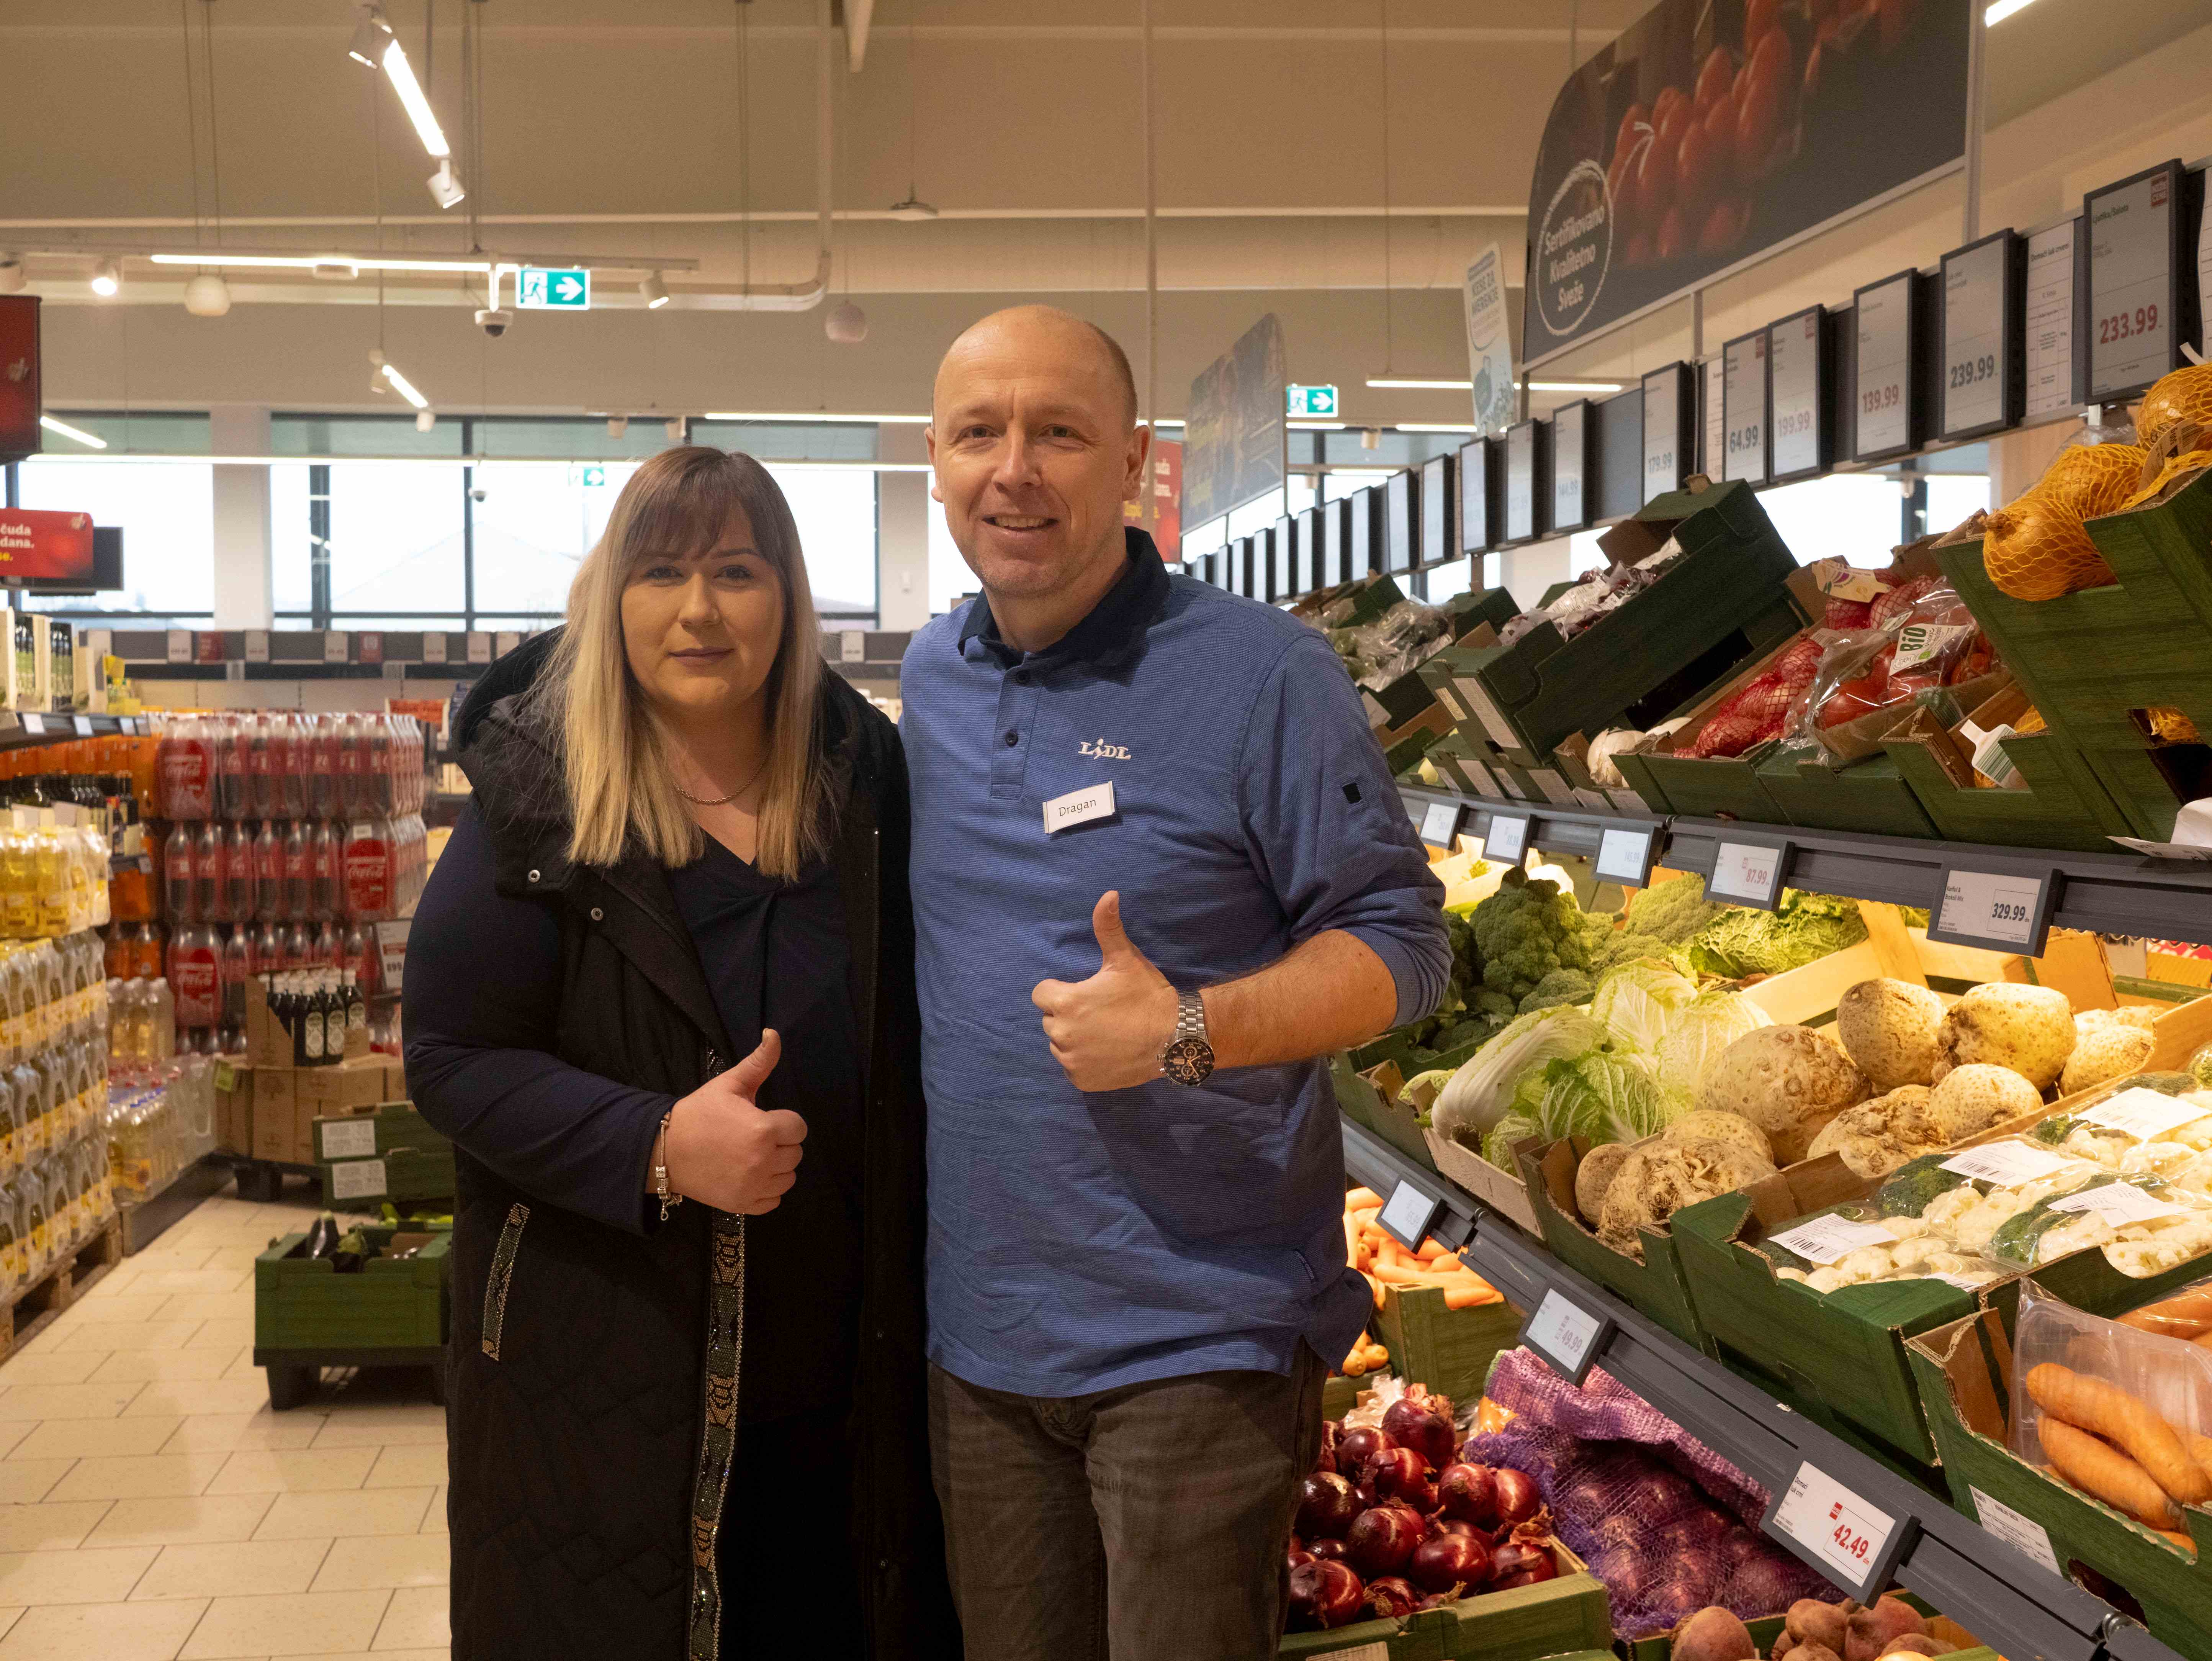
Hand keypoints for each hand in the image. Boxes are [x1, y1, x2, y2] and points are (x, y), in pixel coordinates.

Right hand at [662, 1031, 805, 1214]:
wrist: (665, 1150)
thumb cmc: (699, 1114)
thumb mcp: (729, 1084)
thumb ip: (758, 1062)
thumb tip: (774, 1034)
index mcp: (763, 1129)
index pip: (799, 1128)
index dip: (783, 1121)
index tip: (763, 1119)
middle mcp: (763, 1161)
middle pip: (795, 1153)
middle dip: (780, 1143)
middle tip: (753, 1137)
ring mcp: (753, 1186)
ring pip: (788, 1178)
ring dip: (776, 1167)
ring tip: (751, 1155)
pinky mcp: (744, 1205)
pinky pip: (774, 1200)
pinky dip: (766, 1189)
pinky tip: (748, 1175)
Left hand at [1030, 892, 1180, 1091]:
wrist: (1175, 1037)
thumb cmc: (1147, 994)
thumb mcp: (1125, 959)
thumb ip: (1108, 927)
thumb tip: (1108, 894)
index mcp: (1065, 1002)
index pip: (1041, 994)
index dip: (1061, 991)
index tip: (1085, 993)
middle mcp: (1061, 1034)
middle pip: (1051, 1020)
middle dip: (1069, 1015)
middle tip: (1101, 1013)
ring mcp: (1071, 1060)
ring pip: (1060, 1045)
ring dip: (1075, 1038)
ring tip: (1105, 1033)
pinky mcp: (1082, 1080)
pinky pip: (1072, 1067)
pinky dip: (1084, 1062)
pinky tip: (1107, 1052)